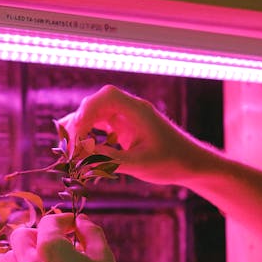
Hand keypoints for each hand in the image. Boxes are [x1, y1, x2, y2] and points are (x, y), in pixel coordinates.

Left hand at [8, 213, 128, 261]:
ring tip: (48, 259)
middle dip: (38, 233)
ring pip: (13, 257)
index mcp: (50, 248)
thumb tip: (81, 221)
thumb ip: (91, 233)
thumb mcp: (103, 257)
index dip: (64, 220)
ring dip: (27, 252)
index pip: (50, 223)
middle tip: (58, 240)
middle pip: (21, 235)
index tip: (75, 226)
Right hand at [59, 84, 208, 185]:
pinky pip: (98, 125)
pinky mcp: (122, 127)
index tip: (78, 134)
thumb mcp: (138, 164)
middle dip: (78, 123)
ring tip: (70, 151)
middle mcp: (129, 109)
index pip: (106, 96)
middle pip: (94, 104)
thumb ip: (108, 159)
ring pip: (93, 115)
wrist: (191, 163)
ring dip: (80, 130)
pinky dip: (87, 136)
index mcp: (137, 111)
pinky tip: (79, 150)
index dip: (87, 111)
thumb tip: (79, 155)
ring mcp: (125, 117)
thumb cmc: (171, 162)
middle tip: (70, 149)